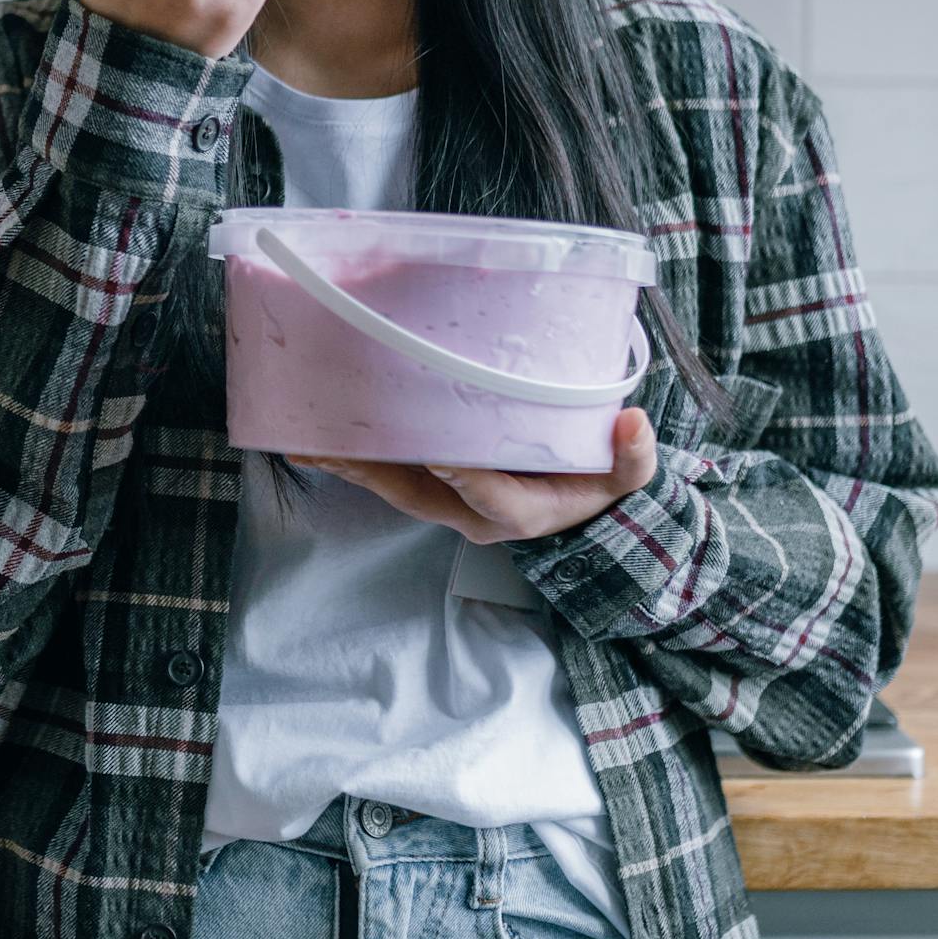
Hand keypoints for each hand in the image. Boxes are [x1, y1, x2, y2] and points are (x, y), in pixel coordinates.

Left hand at [288, 408, 660, 545]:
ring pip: (394, 486)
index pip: (492, 499)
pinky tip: (314, 438)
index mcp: (522, 512)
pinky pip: (388, 475)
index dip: (468, 480)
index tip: (443, 455)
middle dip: (376, 473)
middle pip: (419, 497)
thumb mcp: (628, 479)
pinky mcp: (432, 488)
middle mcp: (475, 514)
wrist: (583, 515)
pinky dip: (354, 459)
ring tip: (306, 441)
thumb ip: (632, 456)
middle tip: (333, 448)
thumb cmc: (601, 489)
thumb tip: (631, 423)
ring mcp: (449, 503)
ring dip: (351, 465)